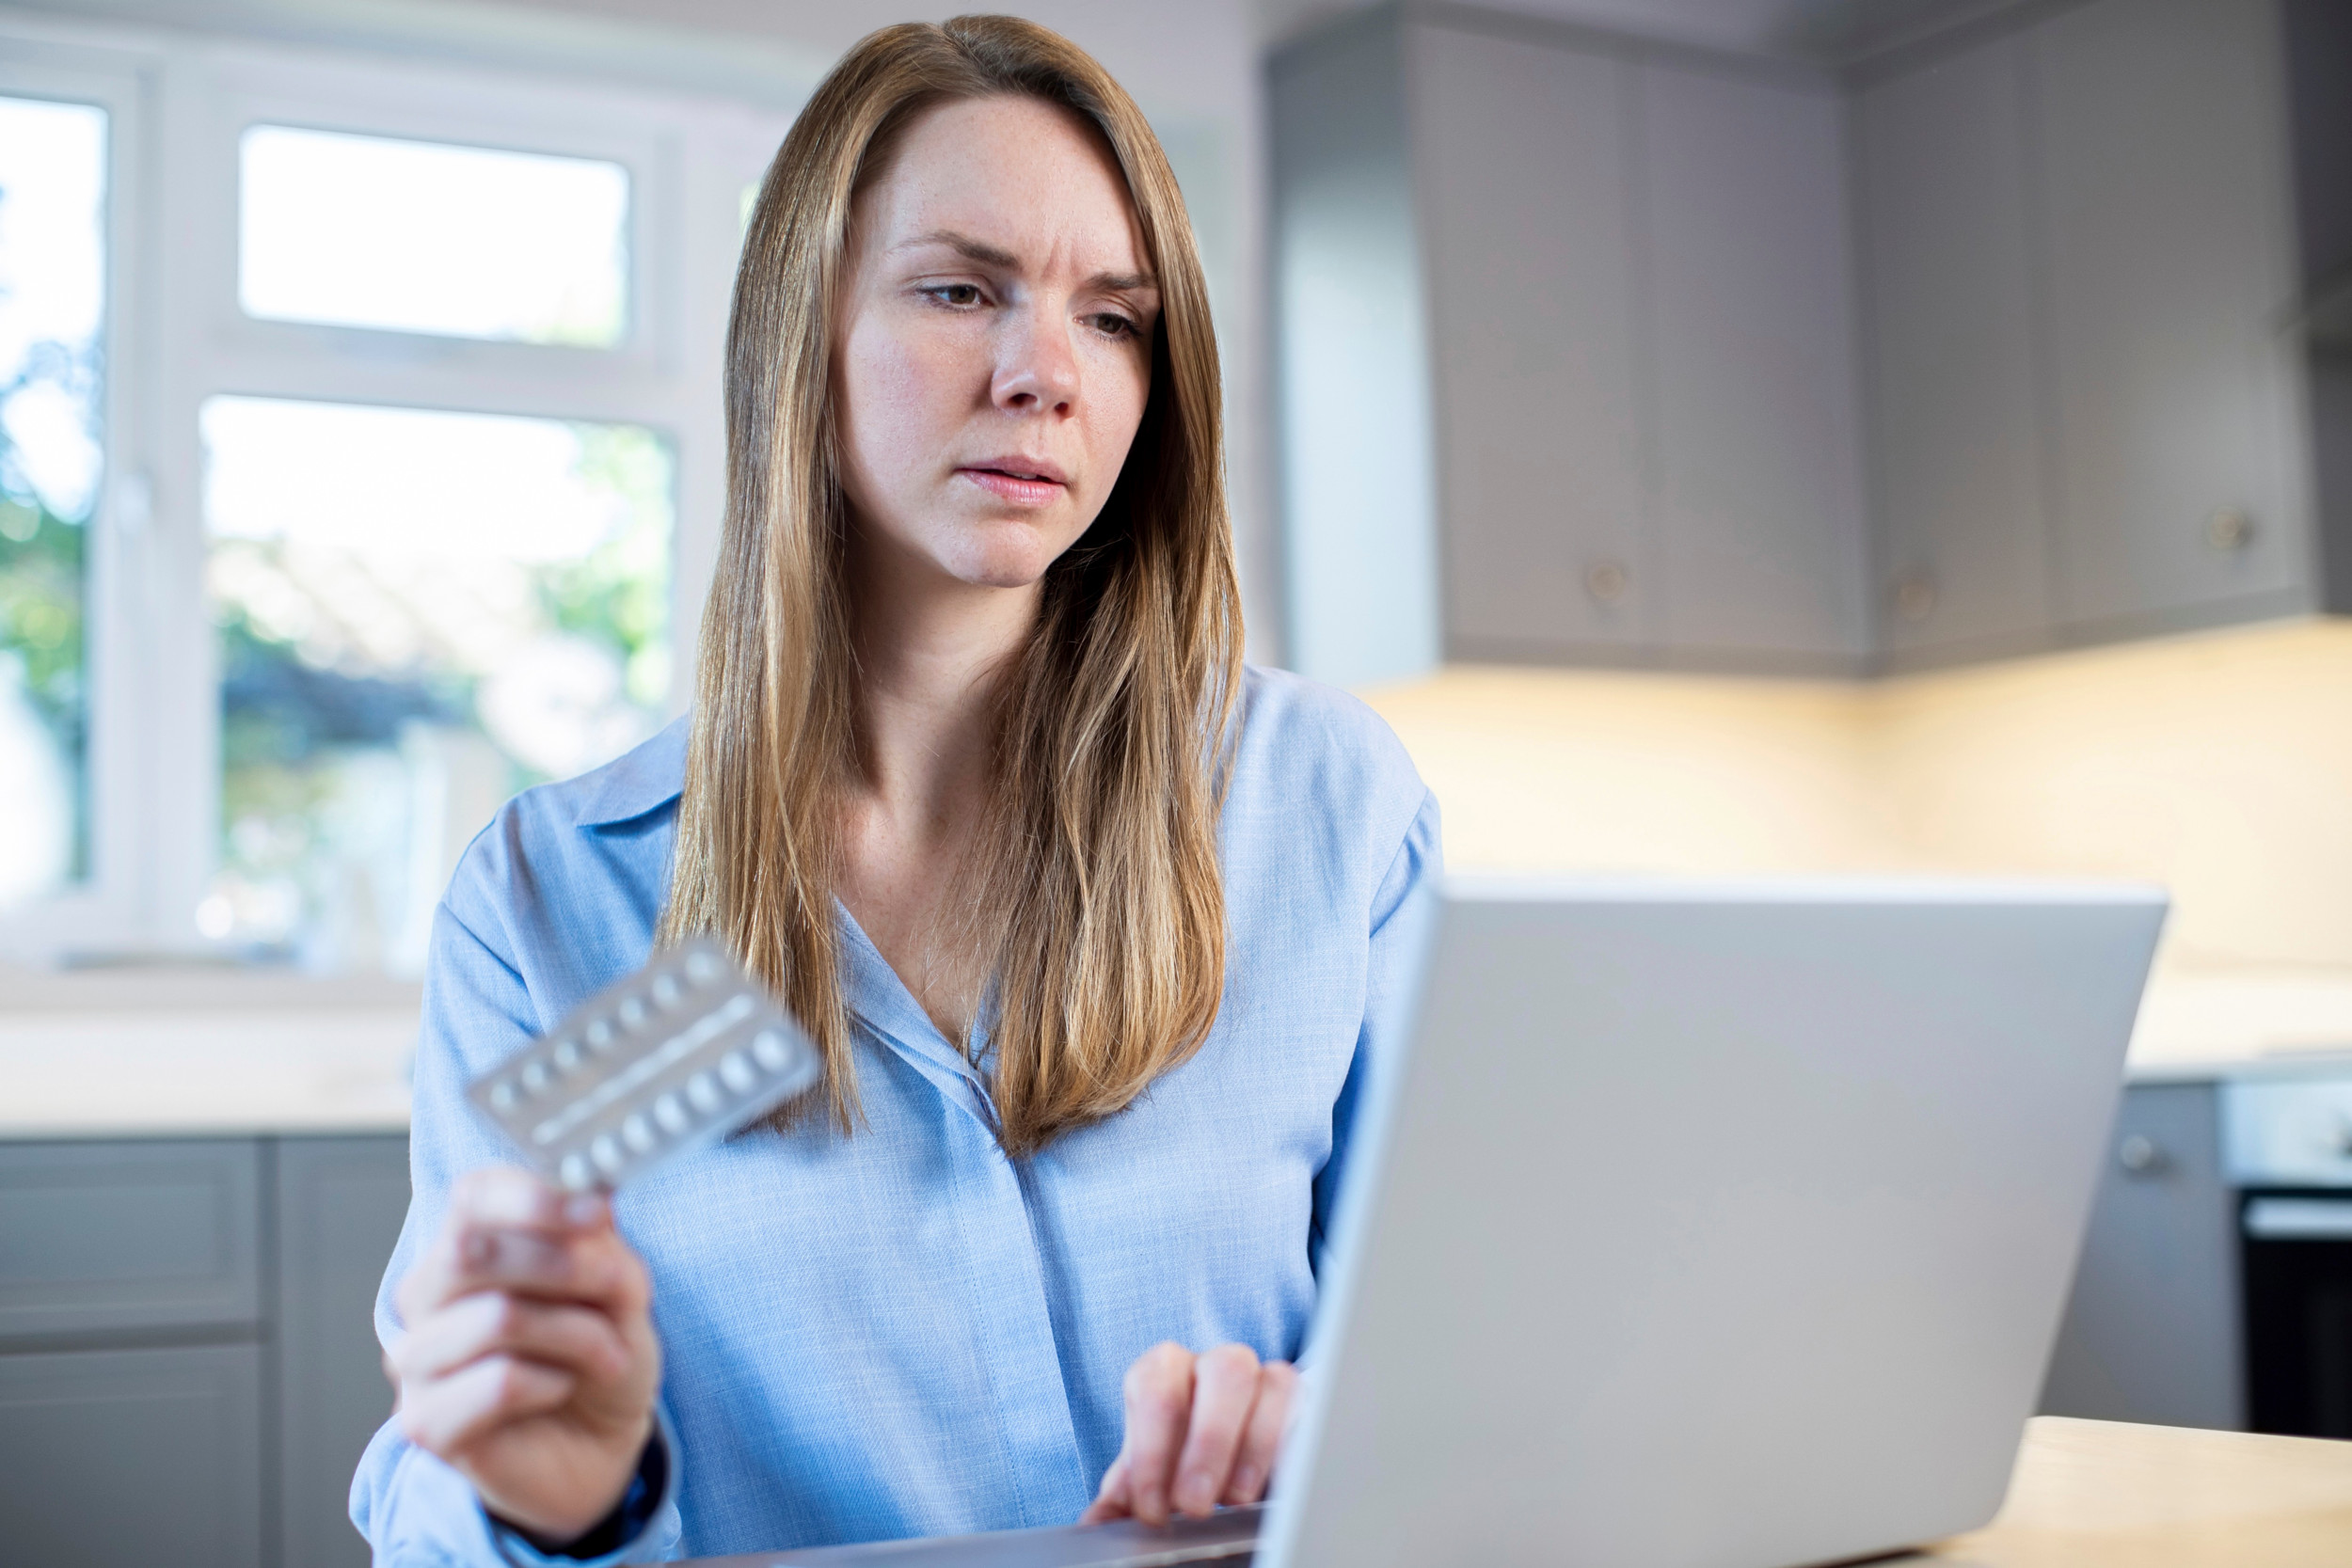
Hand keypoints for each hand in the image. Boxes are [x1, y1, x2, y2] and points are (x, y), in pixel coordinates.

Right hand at [386, 1167, 661, 1544]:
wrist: (599, 1446)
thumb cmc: (597, 1356)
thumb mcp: (620, 1289)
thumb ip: (600, 1245)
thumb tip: (592, 1202)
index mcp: (466, 1246)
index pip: (473, 1197)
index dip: (535, 1198)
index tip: (599, 1212)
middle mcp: (427, 1296)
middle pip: (472, 1251)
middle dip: (563, 1265)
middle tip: (619, 1287)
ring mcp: (417, 1360)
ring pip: (496, 1318)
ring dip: (576, 1333)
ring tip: (609, 1354)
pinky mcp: (426, 1422)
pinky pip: (499, 1382)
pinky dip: (552, 1382)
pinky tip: (560, 1389)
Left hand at [1080, 1342, 1298, 1526]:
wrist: (1222, 1444)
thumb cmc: (1178, 1452)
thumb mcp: (1149, 1472)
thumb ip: (1125, 1492)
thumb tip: (1097, 1522)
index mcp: (1164, 1370)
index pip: (1156, 1390)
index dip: (1152, 1451)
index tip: (1151, 1509)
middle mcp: (1214, 1364)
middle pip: (1222, 1375)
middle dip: (1208, 1443)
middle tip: (1193, 1505)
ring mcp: (1262, 1376)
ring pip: (1272, 1383)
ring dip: (1253, 1448)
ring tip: (1234, 1500)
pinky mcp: (1299, 1399)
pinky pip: (1304, 1408)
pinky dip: (1287, 1446)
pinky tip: (1274, 1483)